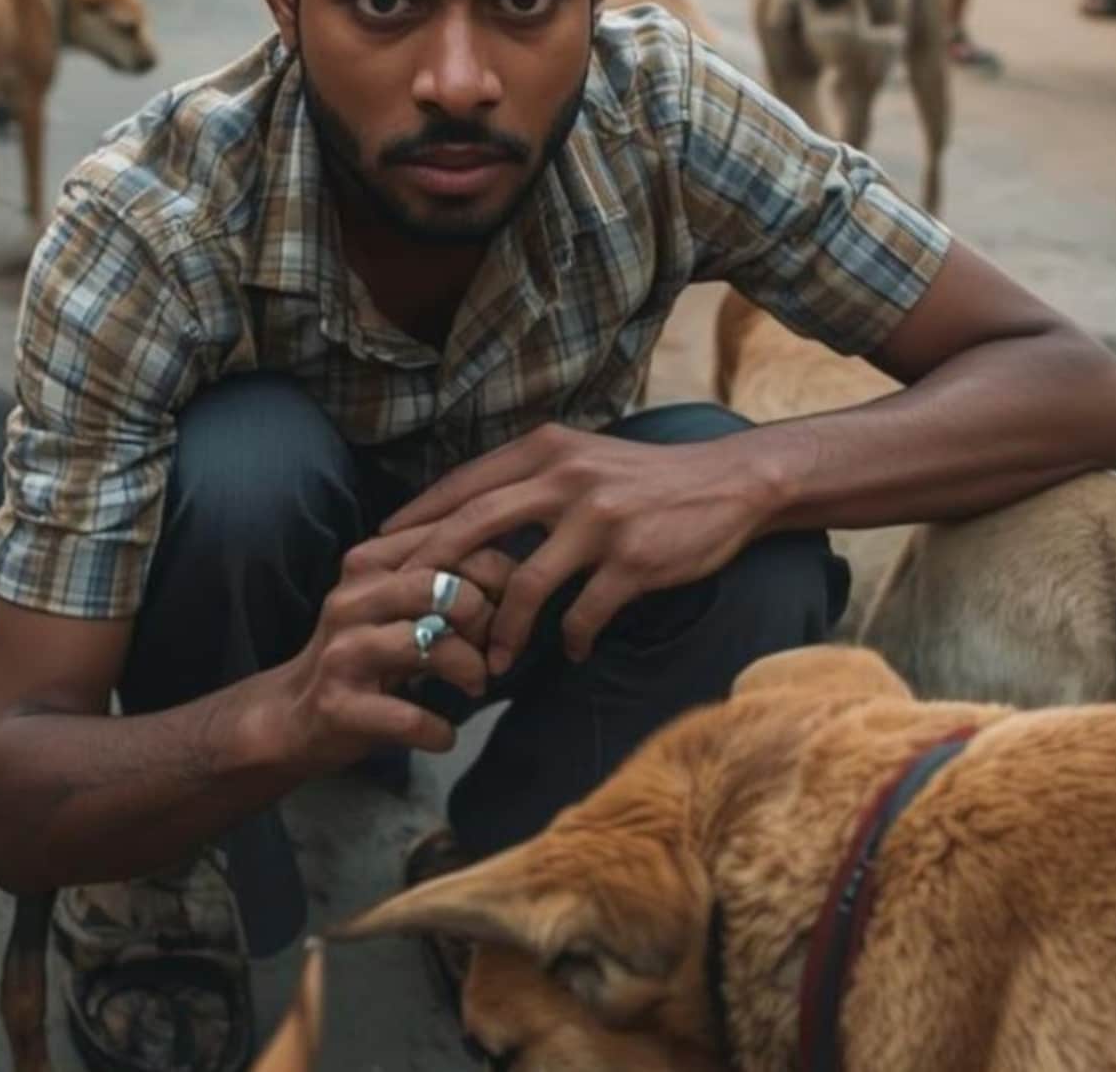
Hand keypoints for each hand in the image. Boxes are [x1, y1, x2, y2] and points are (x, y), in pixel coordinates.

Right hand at [268, 538, 510, 776]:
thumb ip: (439, 576)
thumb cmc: (361, 652)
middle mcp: (352, 600)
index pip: (449, 541)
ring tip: (476, 684)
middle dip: (484, 617)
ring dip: (470, 669)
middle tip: (494, 646)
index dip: (497, 571)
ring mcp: (344, 653)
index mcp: (368, 564)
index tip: (509, 603)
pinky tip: (444, 735)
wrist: (291, 712)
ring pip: (430, 645)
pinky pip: (410, 717)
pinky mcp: (341, 705)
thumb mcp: (391, 602)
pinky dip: (439, 730)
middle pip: (442, 587)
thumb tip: (516, 567)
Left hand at [378, 424, 776, 675]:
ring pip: (524, 585)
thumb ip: (529, 480)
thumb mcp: (582, 458)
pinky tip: (570, 652)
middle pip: (474, 529)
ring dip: (502, 632)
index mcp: (545, 450)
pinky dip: (570, 639)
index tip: (384, 554)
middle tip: (412, 616)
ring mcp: (599, 520)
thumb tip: (467, 514)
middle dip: (433, 577)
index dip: (418, 521)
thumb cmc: (646, 479)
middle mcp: (565, 478)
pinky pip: (583, 613)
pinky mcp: (633, 561)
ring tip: (492, 664)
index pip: (462, 486)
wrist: (731, 483)